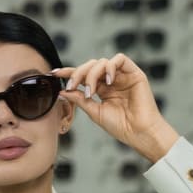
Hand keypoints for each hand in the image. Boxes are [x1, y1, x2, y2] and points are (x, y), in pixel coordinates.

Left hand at [55, 53, 178, 162]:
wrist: (139, 133)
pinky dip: (109, 67)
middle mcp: (112, 80)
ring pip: (102, 62)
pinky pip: (120, 59)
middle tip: (72, 86)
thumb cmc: (120, 126)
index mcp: (102, 89)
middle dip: (78, 73)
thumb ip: (80, 99)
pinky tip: (107, 81)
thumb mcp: (95, 112)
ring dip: (92, 73)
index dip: (68, 72)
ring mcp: (123, 76)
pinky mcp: (134, 73)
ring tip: (91, 91)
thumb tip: (62, 91)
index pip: (83, 76)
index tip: (53, 73)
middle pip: (90, 66)